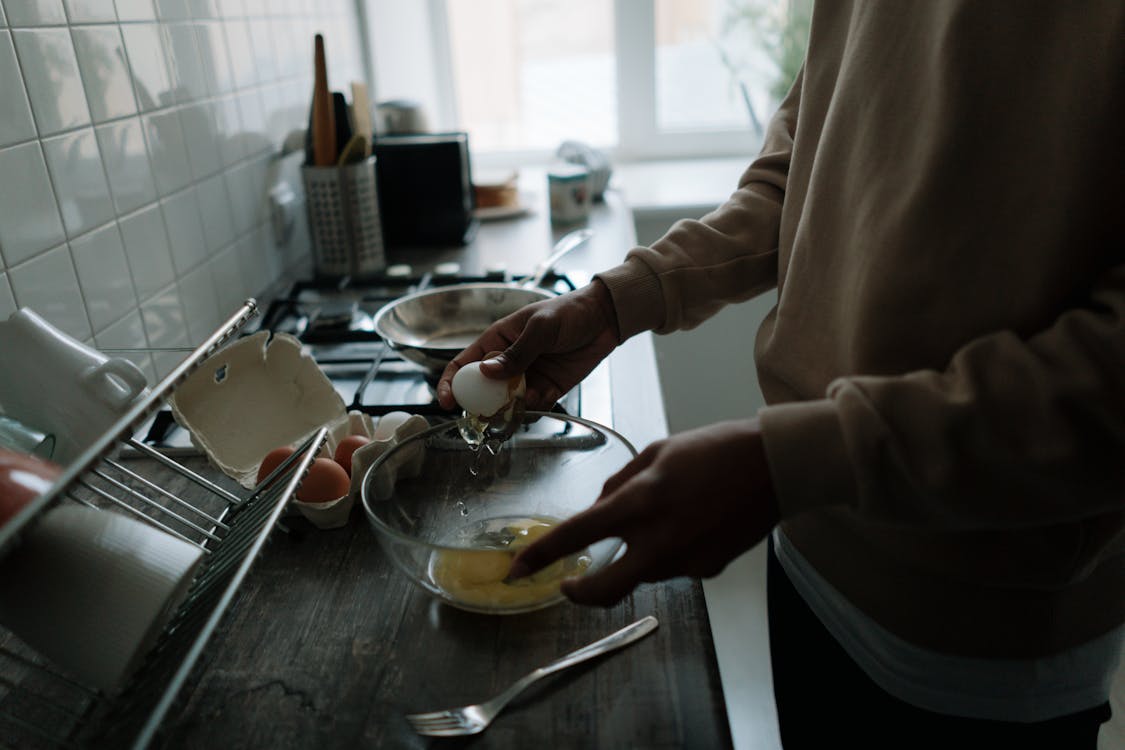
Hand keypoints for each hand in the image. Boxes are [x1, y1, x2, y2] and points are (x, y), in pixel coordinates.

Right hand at [436, 280, 620, 410]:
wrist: (605, 319)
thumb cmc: (569, 312)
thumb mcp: (541, 327)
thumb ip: (516, 352)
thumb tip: (486, 371)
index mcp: (497, 341)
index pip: (464, 364)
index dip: (451, 383)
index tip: (449, 402)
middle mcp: (508, 362)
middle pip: (483, 390)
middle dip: (484, 404)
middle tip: (491, 412)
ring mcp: (527, 377)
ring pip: (508, 402)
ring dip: (511, 408)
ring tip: (526, 399)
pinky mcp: (548, 389)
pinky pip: (533, 406)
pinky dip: (534, 408)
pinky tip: (543, 396)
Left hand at [508, 419, 778, 605]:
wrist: (776, 467)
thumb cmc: (717, 450)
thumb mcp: (658, 451)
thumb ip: (621, 482)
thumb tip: (600, 506)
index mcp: (640, 502)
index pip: (575, 536)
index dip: (540, 555)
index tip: (518, 567)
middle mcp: (658, 540)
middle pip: (604, 589)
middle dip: (578, 593)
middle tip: (567, 584)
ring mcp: (685, 561)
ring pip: (642, 571)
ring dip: (637, 553)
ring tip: (666, 514)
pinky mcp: (707, 570)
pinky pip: (673, 566)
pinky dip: (669, 550)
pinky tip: (691, 522)